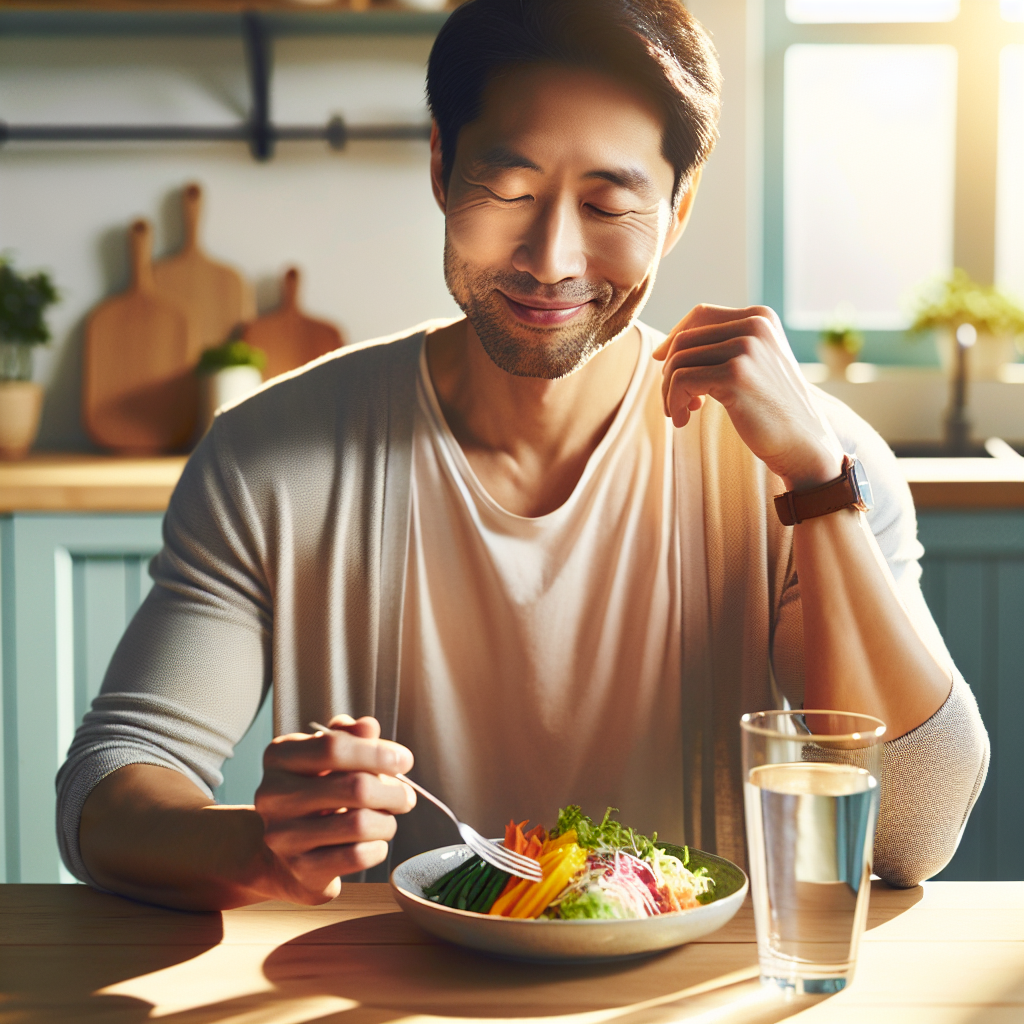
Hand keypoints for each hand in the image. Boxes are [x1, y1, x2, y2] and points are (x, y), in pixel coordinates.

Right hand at [254, 714, 414, 903]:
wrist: (280, 855)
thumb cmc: (313, 795)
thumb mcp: (324, 759)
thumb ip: (347, 738)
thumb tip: (368, 726)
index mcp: (280, 757)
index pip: (333, 746)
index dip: (377, 752)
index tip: (404, 761)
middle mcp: (274, 795)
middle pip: (355, 787)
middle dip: (393, 791)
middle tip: (405, 797)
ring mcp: (284, 835)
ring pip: (360, 824)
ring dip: (387, 822)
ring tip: (388, 820)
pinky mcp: (300, 870)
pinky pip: (357, 856)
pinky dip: (378, 848)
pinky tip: (375, 842)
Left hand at [653, 304, 843, 490]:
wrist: (802, 443)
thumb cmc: (770, 410)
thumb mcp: (752, 366)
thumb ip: (720, 349)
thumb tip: (662, 350)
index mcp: (760, 317)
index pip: (700, 315)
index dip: (673, 339)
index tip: (664, 366)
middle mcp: (754, 326)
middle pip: (684, 340)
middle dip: (670, 373)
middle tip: (677, 402)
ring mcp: (745, 349)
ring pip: (677, 361)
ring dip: (669, 391)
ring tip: (680, 414)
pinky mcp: (735, 375)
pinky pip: (681, 380)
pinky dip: (674, 402)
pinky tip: (683, 421)